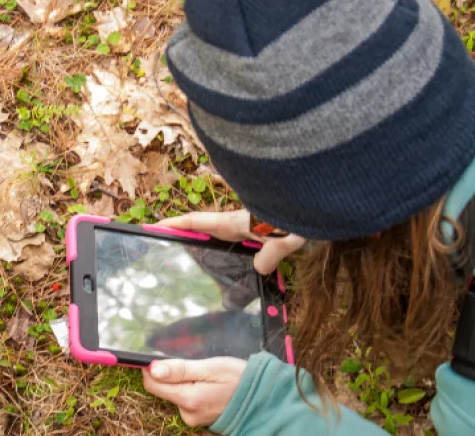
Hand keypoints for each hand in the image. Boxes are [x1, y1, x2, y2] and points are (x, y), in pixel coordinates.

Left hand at [142, 358, 246, 426]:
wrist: (262, 396)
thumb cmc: (239, 378)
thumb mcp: (211, 367)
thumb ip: (181, 369)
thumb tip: (154, 369)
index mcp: (189, 399)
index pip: (153, 385)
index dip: (152, 369)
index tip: (161, 357)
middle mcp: (187, 413)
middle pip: (164, 389)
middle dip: (174, 375)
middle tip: (197, 367)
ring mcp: (193, 418)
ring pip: (176, 394)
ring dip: (185, 382)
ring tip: (207, 377)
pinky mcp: (199, 419)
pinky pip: (186, 400)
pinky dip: (193, 390)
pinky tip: (209, 386)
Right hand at [159, 210, 305, 274]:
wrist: (319, 200)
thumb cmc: (300, 213)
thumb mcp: (286, 235)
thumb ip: (271, 251)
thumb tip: (258, 268)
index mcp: (235, 221)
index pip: (197, 221)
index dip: (175, 224)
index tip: (154, 227)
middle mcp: (238, 223)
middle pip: (203, 230)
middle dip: (184, 237)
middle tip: (165, 250)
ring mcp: (249, 227)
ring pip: (221, 239)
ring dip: (207, 247)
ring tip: (192, 266)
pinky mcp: (261, 232)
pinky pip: (239, 246)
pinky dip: (229, 255)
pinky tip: (233, 274)